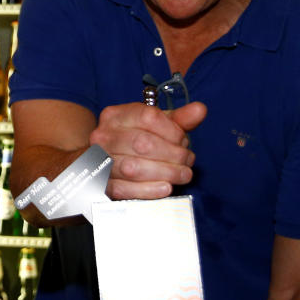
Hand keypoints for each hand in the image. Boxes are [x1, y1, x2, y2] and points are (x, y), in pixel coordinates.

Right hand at [89, 101, 206, 199]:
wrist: (102, 160)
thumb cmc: (132, 139)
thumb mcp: (154, 126)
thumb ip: (178, 119)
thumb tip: (199, 110)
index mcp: (116, 115)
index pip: (148, 117)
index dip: (172, 131)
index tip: (184, 140)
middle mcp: (103, 136)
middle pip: (142, 143)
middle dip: (173, 154)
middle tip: (187, 160)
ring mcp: (99, 161)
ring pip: (133, 168)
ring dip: (166, 173)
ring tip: (182, 174)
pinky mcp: (102, 184)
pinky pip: (125, 189)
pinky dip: (149, 189)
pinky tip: (166, 187)